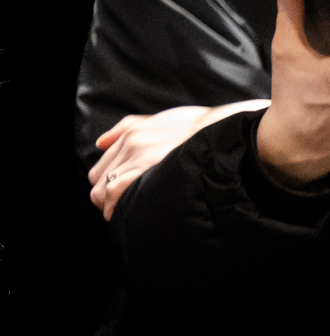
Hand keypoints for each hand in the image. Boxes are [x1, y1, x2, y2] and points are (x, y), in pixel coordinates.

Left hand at [88, 100, 266, 219]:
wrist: (225, 133)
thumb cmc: (201, 129)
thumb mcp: (162, 119)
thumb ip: (129, 127)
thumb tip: (100, 142)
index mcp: (132, 135)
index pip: (102, 166)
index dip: (107, 183)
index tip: (121, 195)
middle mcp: (131, 145)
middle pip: (98, 179)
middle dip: (106, 196)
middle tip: (124, 207)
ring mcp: (138, 158)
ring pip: (103, 190)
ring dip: (112, 205)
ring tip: (130, 215)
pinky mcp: (146, 170)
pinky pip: (115, 192)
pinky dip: (118, 207)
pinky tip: (132, 216)